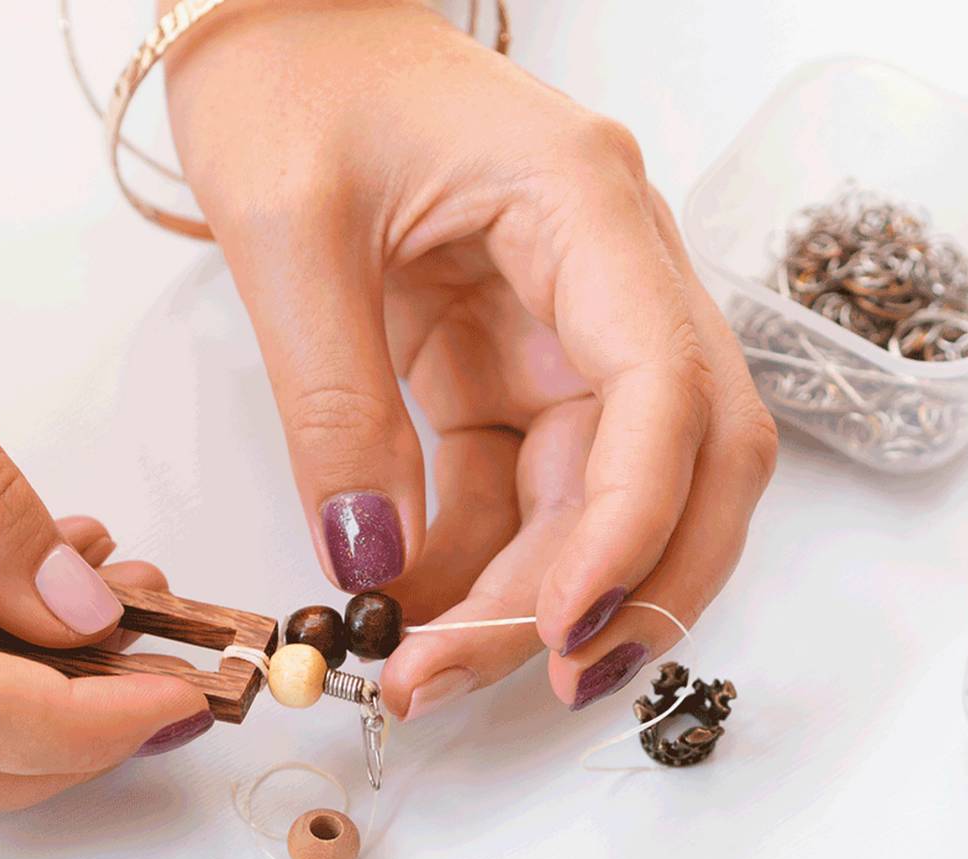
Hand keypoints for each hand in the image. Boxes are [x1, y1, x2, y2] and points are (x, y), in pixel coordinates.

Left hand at [164, 0, 776, 718]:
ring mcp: (573, 325)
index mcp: (584, 206)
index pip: (665, 390)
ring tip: (428, 670)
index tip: (562, 630)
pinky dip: (484, 565)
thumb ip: (337, 409)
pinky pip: (527, 492)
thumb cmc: (292, 74)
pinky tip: (414, 608)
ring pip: (613, 498)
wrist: (278, 17)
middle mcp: (611, 273)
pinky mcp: (516, 367)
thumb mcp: (287, 233)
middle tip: (507, 682)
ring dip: (540, 601)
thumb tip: (374, 569)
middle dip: (616, 592)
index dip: (634, 527)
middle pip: (689, 465)